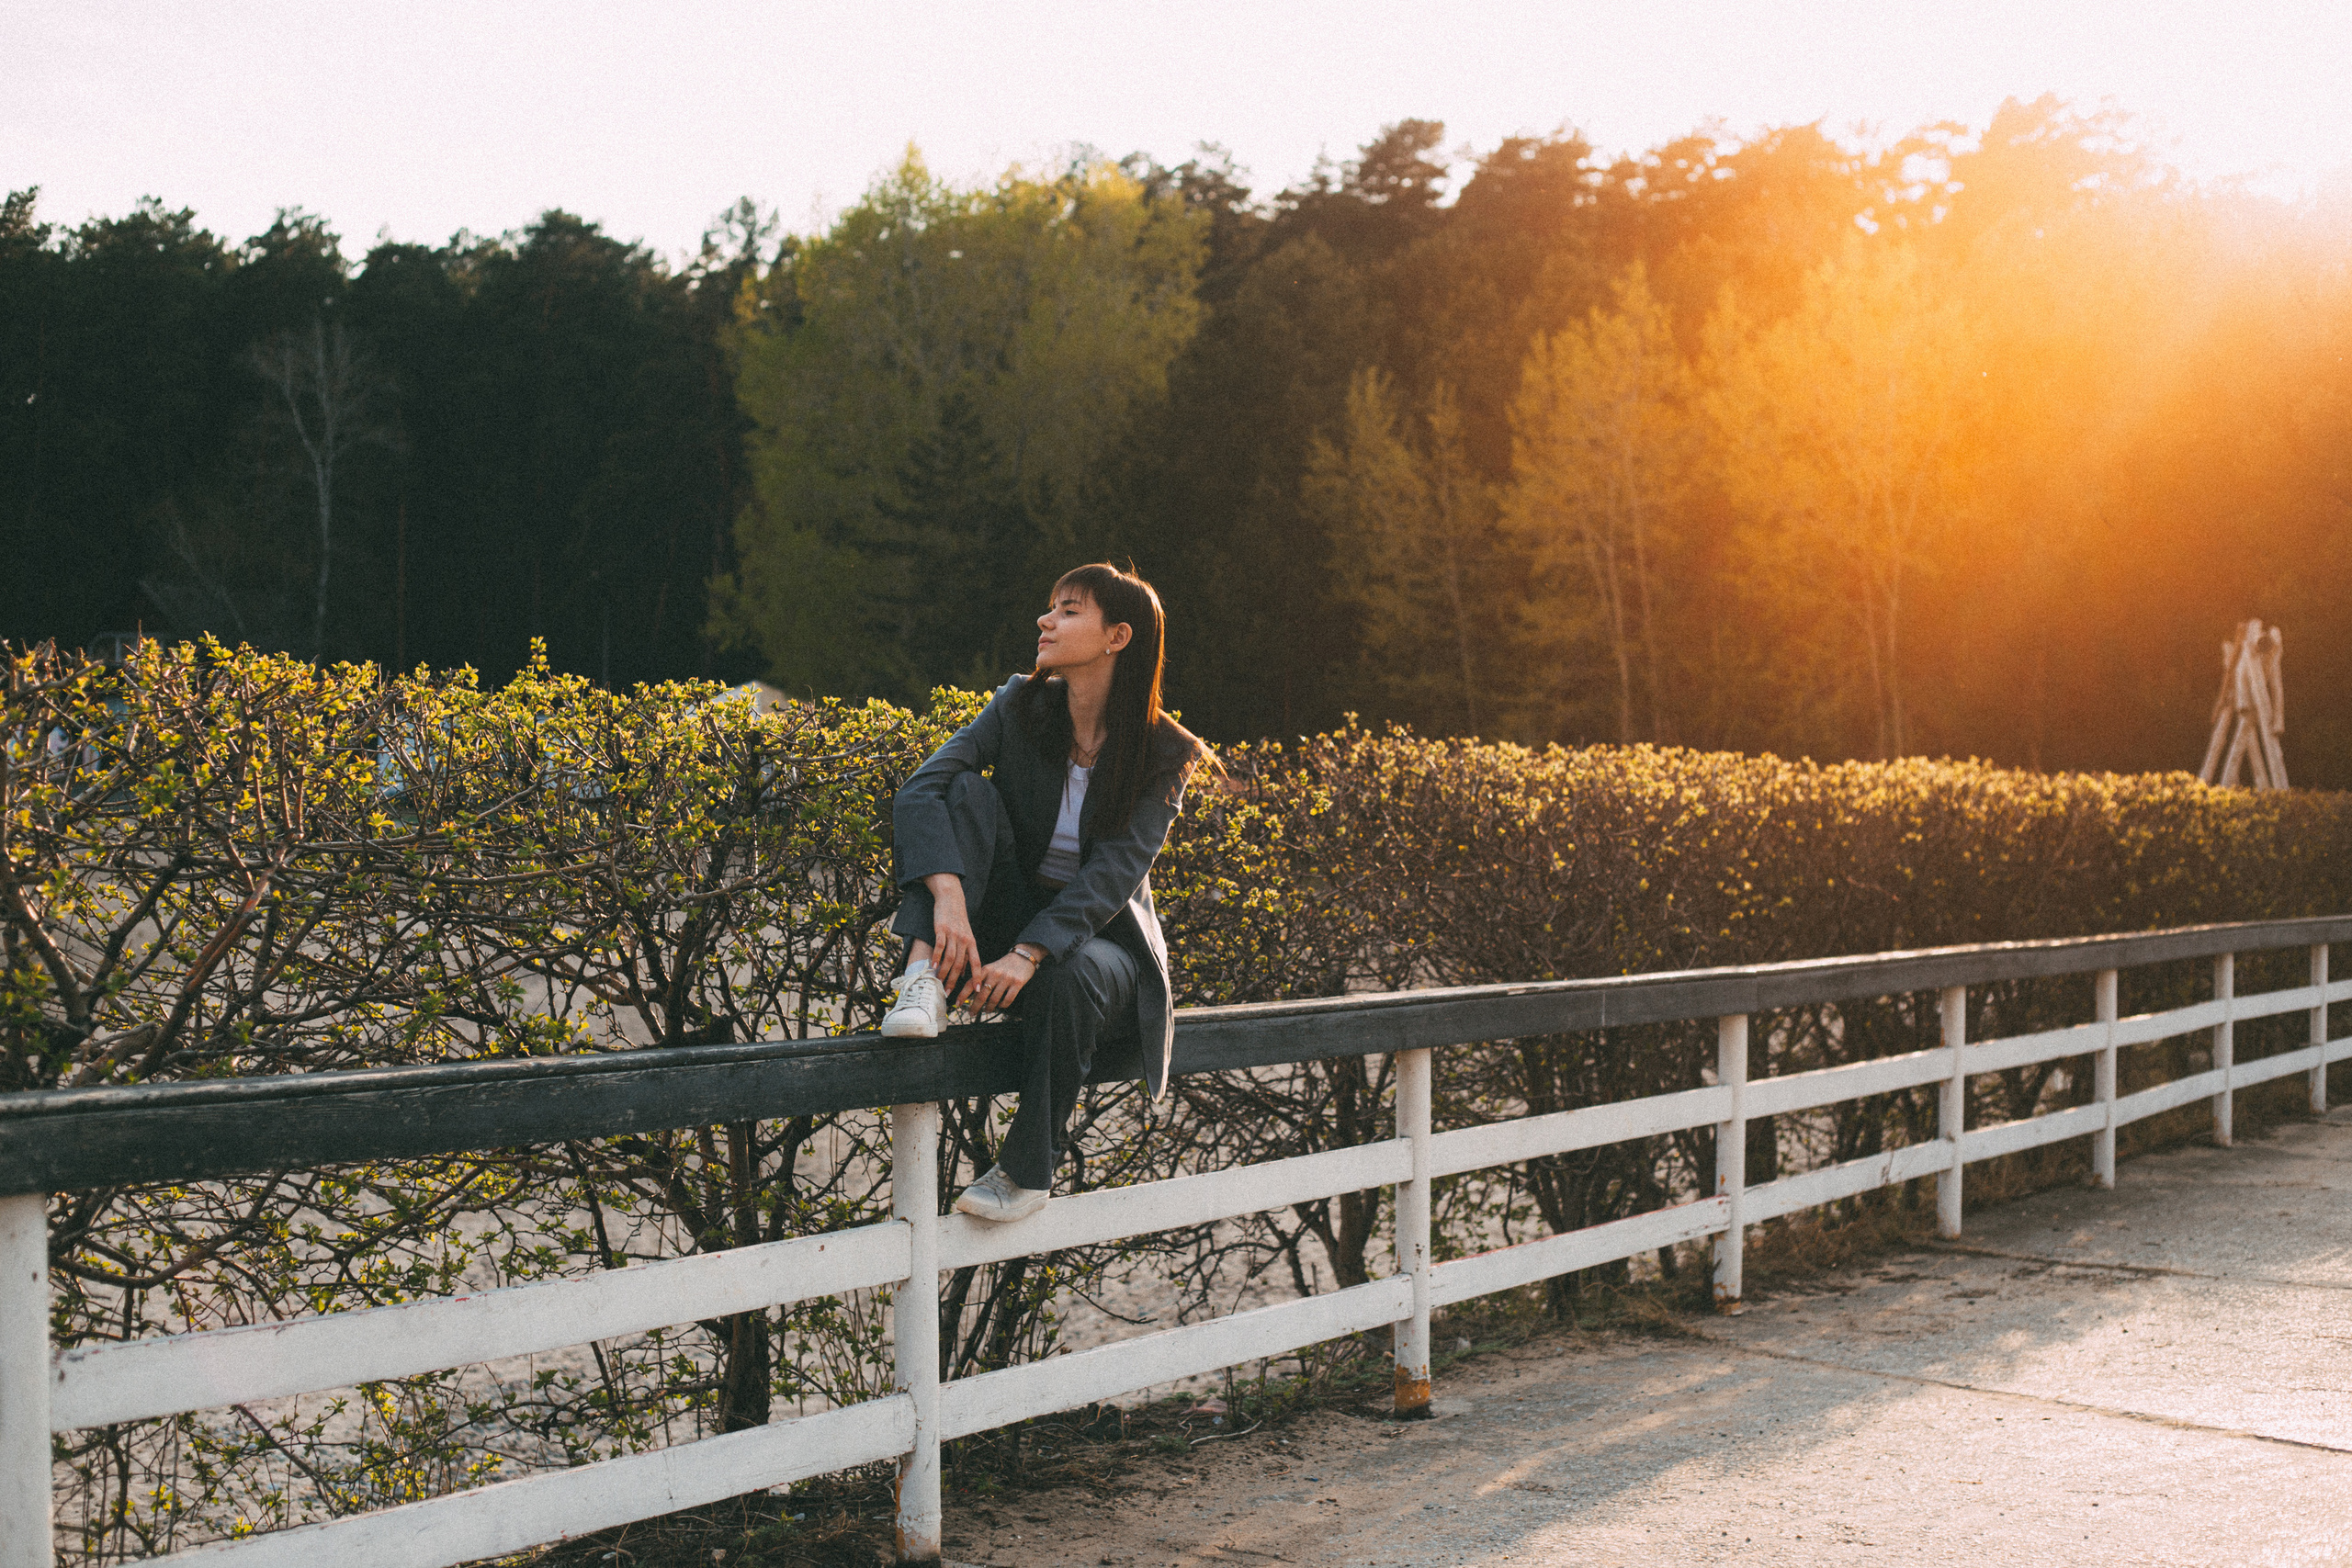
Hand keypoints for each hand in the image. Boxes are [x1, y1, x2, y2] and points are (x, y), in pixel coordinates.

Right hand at [924, 873, 978, 995]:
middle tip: (948, 993)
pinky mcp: (942, 929)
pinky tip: (932, 966)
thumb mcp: (966, 936)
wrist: (951, 899)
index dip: (977, 977)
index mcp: (972, 943)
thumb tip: (962, 973)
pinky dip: (936, 957)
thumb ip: (965, 953)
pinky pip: (939, 946)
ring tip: (938, 982)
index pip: (977, 963)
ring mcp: (953, 935)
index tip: (977, 991)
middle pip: (960, 965)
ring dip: (943, 972)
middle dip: (954, 981)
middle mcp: (964, 940)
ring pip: (949, 958)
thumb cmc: (958, 921)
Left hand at [958, 949, 1036, 1013]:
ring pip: (994, 999)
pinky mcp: (1017, 983)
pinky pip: (1007, 999)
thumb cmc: (1004, 965)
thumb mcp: (991, 968)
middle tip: (971, 1013)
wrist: (1023, 956)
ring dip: (989, 1008)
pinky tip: (1000, 1005)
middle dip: (975, 1007)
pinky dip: (1002, 1005)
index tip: (957, 1003)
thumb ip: (982, 978)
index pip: (971, 983)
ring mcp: (1006, 979)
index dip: (963, 995)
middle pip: (981, 995)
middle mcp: (995, 974)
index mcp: (986, 969)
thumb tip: (973, 995)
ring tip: (987, 1010)